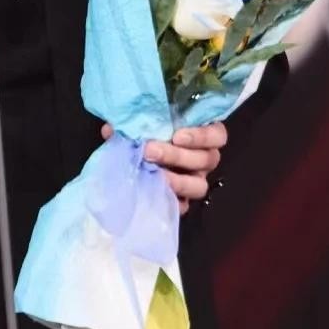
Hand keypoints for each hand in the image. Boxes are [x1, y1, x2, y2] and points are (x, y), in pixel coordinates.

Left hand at [99, 121, 226, 214]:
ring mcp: (196, 180)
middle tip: (150, 151)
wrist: (137, 157)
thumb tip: (111, 130)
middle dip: (177, 156)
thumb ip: (133, 123)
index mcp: (201, 135)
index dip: (200, 136)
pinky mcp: (184, 199)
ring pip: (199, 185)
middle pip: (207, 160)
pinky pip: (185, 205)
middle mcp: (204, 158)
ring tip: (154, 174)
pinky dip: (171, 200)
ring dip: (177, 180)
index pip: (216, 135)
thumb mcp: (143, 124)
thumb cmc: (147, 133)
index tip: (177, 136)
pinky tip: (155, 193)